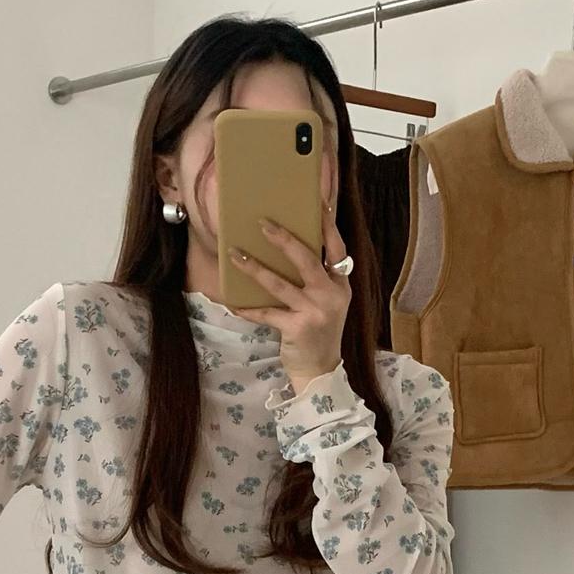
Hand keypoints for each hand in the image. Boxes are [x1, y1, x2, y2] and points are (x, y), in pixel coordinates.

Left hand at [227, 204, 350, 392]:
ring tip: (236, 254)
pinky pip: (267, 313)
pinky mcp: (297, 328)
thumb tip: (290, 247)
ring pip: (280, 284)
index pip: (336, 249)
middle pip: (306, 259)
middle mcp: (331, 295)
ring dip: (255, 268)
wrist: (320, 371)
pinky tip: (233, 303)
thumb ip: (318, 279)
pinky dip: (248, 309)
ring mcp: (315, 312)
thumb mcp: (327, 303)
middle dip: (284, 239)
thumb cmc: (318, 332)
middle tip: (263, 223)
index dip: (327, 225)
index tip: (317, 202)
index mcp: (340, 285)